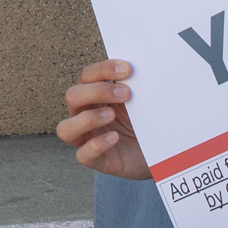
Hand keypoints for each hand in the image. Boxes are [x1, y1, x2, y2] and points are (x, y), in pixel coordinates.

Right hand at [55, 59, 150, 179]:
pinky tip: (114, 138)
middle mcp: (85, 115)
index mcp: (95, 95)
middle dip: (97, 91)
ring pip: (65, 128)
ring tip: (111, 115)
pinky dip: (96, 145)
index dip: (103, 69)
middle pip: (72, 96)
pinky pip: (83, 155)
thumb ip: (137, 84)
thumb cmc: (147, 121)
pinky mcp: (97, 160)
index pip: (87, 75)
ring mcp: (88, 139)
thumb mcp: (143, 100)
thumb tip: (142, 66)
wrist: (162, 153)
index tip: (127, 69)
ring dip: (87, 119)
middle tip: (126, 94)